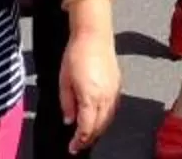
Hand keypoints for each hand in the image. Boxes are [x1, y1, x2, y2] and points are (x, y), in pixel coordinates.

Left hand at [58, 15, 121, 151]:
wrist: (94, 35)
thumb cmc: (76, 54)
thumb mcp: (64, 80)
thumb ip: (66, 103)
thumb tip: (69, 120)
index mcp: (90, 97)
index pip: (86, 128)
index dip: (79, 141)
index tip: (72, 147)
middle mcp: (105, 97)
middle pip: (99, 127)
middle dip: (88, 139)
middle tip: (78, 144)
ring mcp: (114, 91)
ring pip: (108, 120)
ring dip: (98, 129)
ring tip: (87, 134)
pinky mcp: (118, 85)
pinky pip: (113, 108)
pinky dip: (105, 118)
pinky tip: (98, 118)